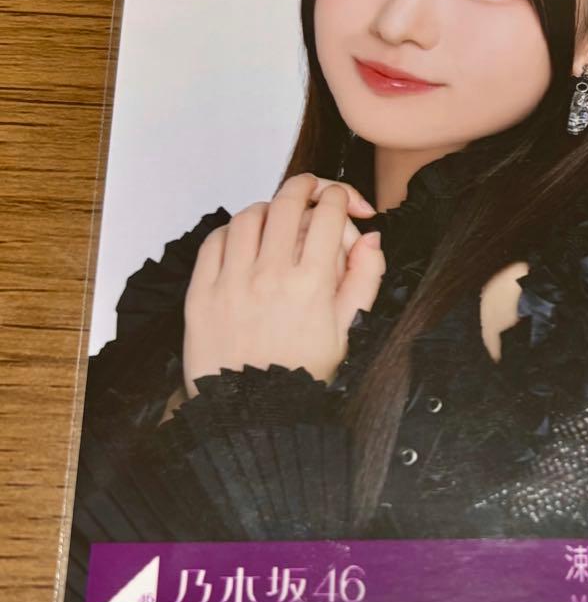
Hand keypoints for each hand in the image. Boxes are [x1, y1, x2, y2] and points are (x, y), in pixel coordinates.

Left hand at [182, 174, 384, 397]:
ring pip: (249, 216)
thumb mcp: (348, 331)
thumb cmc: (301, 375)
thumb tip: (372, 239)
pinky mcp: (202, 292)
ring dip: (269, 208)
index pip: (328, 213)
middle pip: (288, 201)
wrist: (252, 415)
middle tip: (316, 190)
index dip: (342, 197)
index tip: (346, 202)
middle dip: (308, 186)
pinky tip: (245, 241)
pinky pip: (214, 241)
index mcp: (312, 284)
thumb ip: (364, 279)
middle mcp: (271, 275)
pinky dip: (233, 231)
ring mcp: (232, 281)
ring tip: (279, 219)